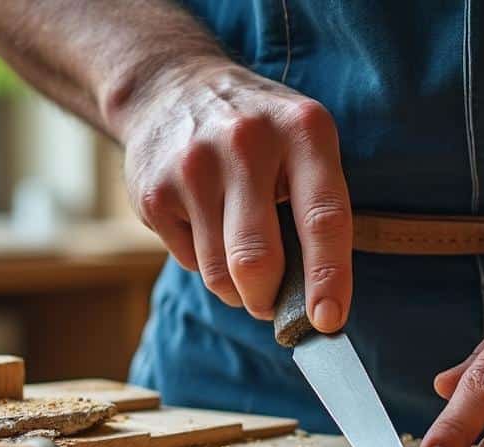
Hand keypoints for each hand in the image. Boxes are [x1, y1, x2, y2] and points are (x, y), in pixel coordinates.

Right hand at [119, 59, 352, 330]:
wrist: (171, 88)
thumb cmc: (258, 133)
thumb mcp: (302, 141)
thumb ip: (315, 205)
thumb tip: (318, 300)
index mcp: (302, 131)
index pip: (323, 218)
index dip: (328, 277)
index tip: (328, 321)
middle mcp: (246, 143)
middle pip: (257, 259)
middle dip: (268, 299)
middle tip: (273, 306)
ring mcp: (194, 166)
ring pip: (220, 273)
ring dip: (237, 290)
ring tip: (243, 268)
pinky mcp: (155, 192)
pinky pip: (189, 261)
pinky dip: (206, 263)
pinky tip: (208, 228)